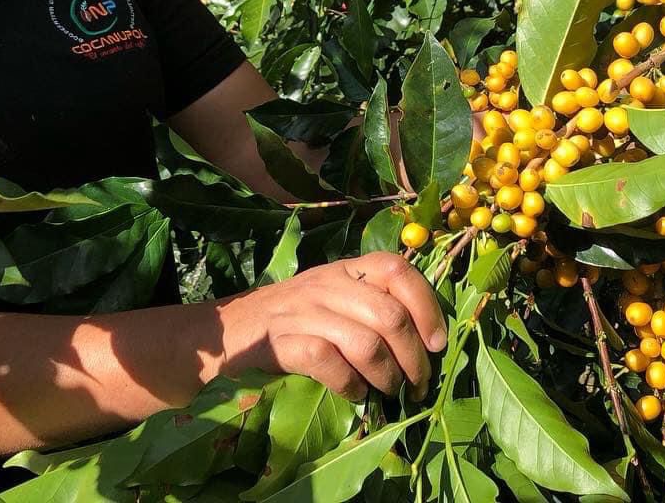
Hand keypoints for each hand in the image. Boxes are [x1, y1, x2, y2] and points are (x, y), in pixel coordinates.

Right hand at [218, 251, 447, 400]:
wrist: (228, 334)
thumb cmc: (293, 321)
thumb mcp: (333, 298)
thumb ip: (372, 305)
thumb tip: (429, 339)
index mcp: (346, 269)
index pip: (398, 269)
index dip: (427, 306)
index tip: (437, 343)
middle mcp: (326, 284)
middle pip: (390, 315)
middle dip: (414, 359)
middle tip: (418, 386)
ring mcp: (302, 312)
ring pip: (366, 343)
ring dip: (387, 377)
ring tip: (390, 394)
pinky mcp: (281, 344)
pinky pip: (330, 363)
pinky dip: (351, 385)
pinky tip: (354, 395)